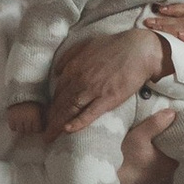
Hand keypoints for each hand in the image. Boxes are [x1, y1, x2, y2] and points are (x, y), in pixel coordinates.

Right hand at [5, 100, 42, 137]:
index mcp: (35, 116)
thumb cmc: (33, 98)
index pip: (37, 130)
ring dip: (23, 128)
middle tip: (30, 124)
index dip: (38, 128)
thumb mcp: (41, 106)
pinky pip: (12, 127)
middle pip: (29, 131)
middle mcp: (26, 119)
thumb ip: (42, 116)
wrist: (21, 90)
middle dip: (30, 128)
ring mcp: (17, 119)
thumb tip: (43, 125)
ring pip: (21, 130)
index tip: (37, 125)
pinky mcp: (10, 117)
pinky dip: (15, 127)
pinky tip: (17, 123)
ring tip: (24, 124)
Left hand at [44, 24, 164, 138]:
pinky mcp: (108, 98)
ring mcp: (93, 90)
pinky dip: (77, 122)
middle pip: (60, 103)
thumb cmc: (114, 46)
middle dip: (50, 119)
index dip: (51, 105)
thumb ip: (69, 57)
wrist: (138, 49)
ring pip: (70, 110)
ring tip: (50, 138)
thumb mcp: (86, 45)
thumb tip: (57, 71)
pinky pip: (89, 113)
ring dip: (57, 125)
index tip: (48, 116)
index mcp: (73, 67)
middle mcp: (79, 79)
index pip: (58, 91)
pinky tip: (67, 130)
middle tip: (44, 133)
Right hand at [117, 107, 177, 183]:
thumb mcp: (138, 136)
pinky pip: (153, 175)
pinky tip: (143, 160)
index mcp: (170, 165)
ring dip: (160, 159)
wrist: (104, 182)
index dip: (182, 141)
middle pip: (175, 160)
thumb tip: (171, 114)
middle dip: (171, 149)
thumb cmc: (123, 161)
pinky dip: (151, 167)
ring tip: (154, 146)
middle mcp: (166, 178)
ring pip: (164, 168)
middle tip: (166, 136)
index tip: (178, 132)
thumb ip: (156, 123)